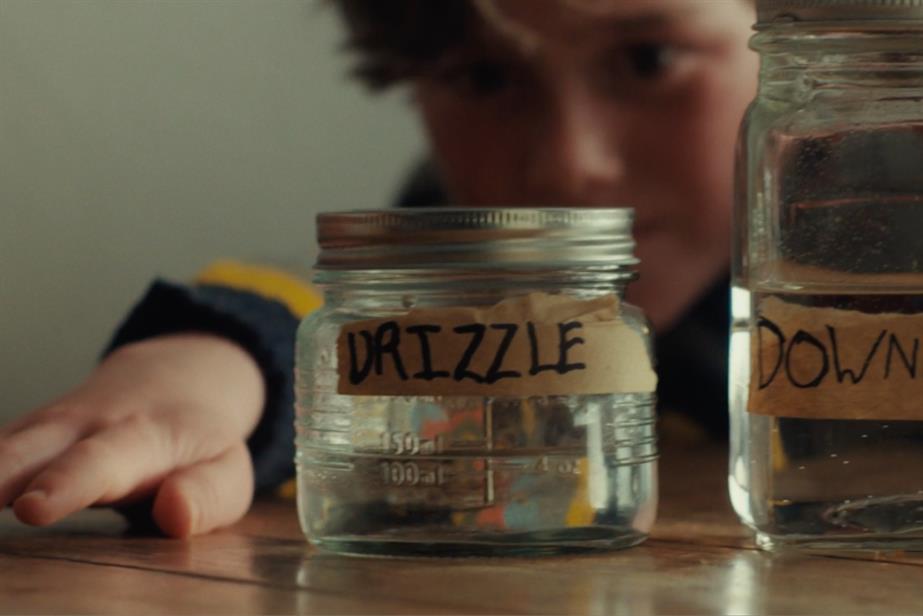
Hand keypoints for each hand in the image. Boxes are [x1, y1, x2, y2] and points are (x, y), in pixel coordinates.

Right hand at [0, 334, 264, 536]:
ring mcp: (53, 425)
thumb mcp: (228, 469)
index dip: (67, 482)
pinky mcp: (29, 432)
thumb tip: (176, 516)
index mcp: (146, 435)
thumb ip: (208, 495)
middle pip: (34, 446)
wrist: (179, 376)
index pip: (104, 460)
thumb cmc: (204, 439)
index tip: (30, 507)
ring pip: (2, 444)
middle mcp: (90, 423)